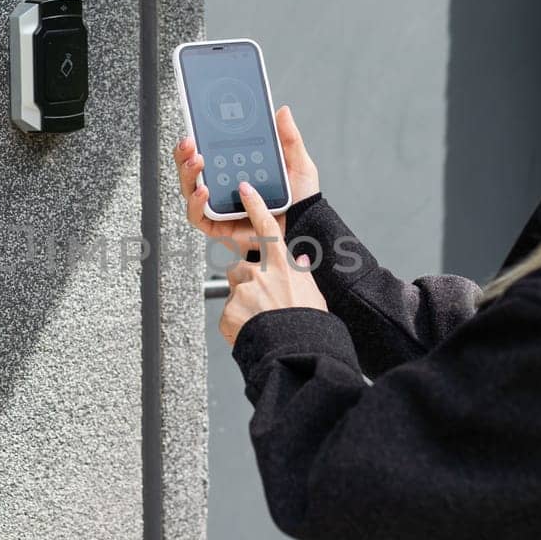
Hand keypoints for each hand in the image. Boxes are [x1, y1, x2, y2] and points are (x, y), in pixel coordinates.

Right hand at [172, 104, 320, 255]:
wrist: (305, 231)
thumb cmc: (300, 203)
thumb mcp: (298, 165)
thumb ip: (289, 139)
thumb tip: (282, 112)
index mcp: (238, 170)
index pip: (209, 152)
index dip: (198, 139)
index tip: (196, 126)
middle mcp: (224, 187)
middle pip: (193, 169)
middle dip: (185, 154)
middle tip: (190, 142)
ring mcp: (219, 207)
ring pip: (189, 189)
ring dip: (188, 174)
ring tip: (197, 161)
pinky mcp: (217, 227)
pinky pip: (197, 216)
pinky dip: (195, 203)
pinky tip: (204, 191)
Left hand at [217, 180, 328, 345]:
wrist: (295, 350)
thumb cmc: (308, 324)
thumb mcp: (312, 294)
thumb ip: (302, 275)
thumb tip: (303, 262)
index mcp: (283, 266)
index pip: (267, 228)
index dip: (255, 206)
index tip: (244, 188)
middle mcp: (261, 273)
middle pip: (241, 269)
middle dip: (246, 284)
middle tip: (263, 305)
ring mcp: (243, 290)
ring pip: (235, 294)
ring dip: (242, 306)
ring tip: (261, 323)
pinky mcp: (229, 310)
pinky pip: (228, 316)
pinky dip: (237, 325)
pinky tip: (253, 333)